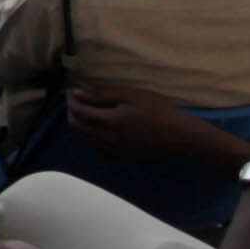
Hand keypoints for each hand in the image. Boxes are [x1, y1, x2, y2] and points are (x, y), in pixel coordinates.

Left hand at [57, 86, 211, 159]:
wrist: (178, 136)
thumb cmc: (158, 110)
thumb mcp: (132, 95)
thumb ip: (103, 95)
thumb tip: (79, 93)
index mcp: (110, 122)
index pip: (79, 112)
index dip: (71, 100)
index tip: (71, 91)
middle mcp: (107, 139)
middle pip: (76, 127)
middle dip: (71, 111)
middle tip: (75, 99)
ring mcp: (112, 151)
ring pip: (83, 139)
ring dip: (78, 124)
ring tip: (83, 110)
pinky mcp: (118, 157)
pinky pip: (94, 147)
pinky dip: (88, 136)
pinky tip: (96, 127)